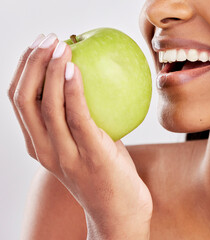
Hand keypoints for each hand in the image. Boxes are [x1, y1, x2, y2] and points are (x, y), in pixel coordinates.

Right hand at [8, 33, 152, 238]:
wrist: (119, 212)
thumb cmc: (106, 174)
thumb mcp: (87, 144)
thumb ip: (83, 120)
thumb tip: (93, 87)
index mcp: (40, 146)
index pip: (19, 102)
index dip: (23, 70)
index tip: (37, 46)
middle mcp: (45, 150)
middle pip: (23, 99)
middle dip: (31, 63)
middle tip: (48, 37)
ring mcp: (65, 155)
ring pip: (46, 106)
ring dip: (50, 69)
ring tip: (61, 45)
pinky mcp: (90, 155)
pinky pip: (77, 116)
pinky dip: (72, 90)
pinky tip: (74, 68)